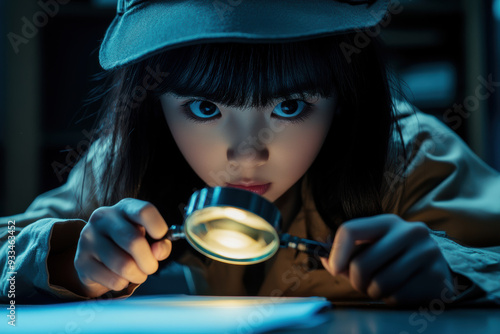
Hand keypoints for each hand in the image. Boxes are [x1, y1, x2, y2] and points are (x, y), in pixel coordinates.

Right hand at [74, 198, 171, 297]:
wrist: (97, 258)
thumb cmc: (129, 245)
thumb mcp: (149, 239)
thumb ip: (161, 243)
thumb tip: (159, 251)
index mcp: (125, 207)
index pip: (144, 211)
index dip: (158, 227)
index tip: (161, 239)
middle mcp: (104, 218)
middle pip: (134, 241)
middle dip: (149, 261)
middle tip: (151, 267)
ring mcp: (89, 238)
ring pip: (124, 265)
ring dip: (138, 275)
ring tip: (137, 274)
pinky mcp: (81, 260)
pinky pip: (113, 280)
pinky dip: (123, 283)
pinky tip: (119, 276)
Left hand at [320, 214, 454, 304]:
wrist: (437, 268)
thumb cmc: (395, 258)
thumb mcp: (373, 247)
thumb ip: (347, 251)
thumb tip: (321, 255)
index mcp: (388, 221)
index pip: (350, 230)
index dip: (336, 253)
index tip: (334, 269)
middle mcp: (410, 231)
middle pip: (360, 264)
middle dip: (356, 281)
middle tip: (363, 283)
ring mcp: (426, 252)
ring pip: (379, 284)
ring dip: (374, 292)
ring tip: (382, 286)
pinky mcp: (436, 276)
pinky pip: (398, 296)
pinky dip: (393, 299)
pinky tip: (402, 290)